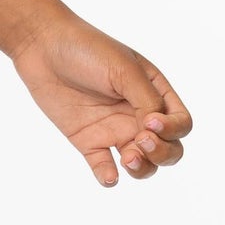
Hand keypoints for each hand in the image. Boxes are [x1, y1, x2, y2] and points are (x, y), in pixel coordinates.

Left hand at [11, 16, 192, 187]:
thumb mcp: (125, 70)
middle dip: (163, 153)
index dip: (173, 129)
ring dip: (142, 169)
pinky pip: (104, 167)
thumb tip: (155, 130)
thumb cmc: (88, 50)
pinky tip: (109, 177)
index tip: (150, 121)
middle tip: (140, 142)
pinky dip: (109, 177)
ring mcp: (114, 129)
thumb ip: (146, 100)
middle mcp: (138, 114)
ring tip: (128, 159)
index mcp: (155, 93)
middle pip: (169, 149)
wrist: (43, 47)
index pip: (181, 123)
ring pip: (142, 164)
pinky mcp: (88, 141)